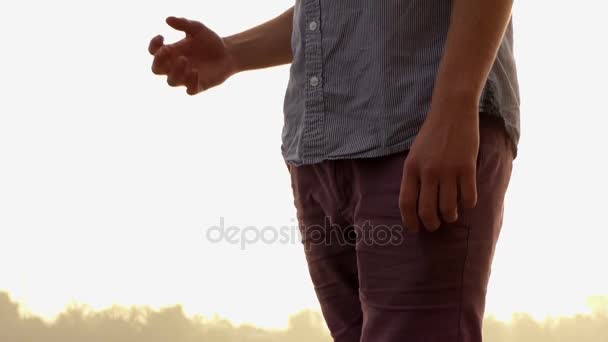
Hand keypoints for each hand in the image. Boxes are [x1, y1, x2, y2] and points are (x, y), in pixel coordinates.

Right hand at [148, 17, 236, 94]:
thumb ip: (184, 23)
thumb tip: (168, 19)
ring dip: (175, 71)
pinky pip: (190, 90)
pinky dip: (191, 83)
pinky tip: (196, 72)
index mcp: (172, 52)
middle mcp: (176, 66)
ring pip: (171, 81)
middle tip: (167, 50)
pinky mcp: (199, 86)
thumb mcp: (197, 29)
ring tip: (184, 59)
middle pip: (156, 69)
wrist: (229, 53)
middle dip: (158, 61)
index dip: (153, 46)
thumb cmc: (210, 41)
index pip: (154, 52)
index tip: (162, 36)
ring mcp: (186, 77)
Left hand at [399, 102, 479, 231]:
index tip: (415, 228)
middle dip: (431, 224)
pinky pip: (468, 197)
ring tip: (451, 215)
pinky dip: (467, 204)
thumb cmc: (432, 134)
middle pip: (427, 211)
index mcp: (411, 168)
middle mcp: (428, 172)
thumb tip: (416, 205)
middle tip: (435, 225)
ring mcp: (448, 170)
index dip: (410, 221)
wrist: (452, 111)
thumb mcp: (414, 154)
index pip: (406, 203)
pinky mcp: (467, 168)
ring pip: (449, 208)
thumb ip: (414, 176)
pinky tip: (466, 201)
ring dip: (450, 216)